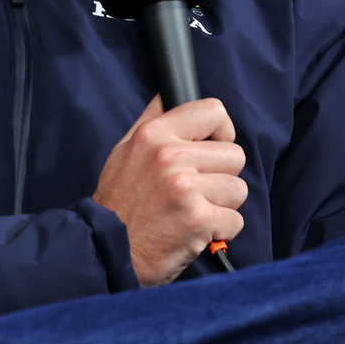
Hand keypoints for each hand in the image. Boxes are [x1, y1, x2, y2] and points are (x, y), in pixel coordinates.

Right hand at [93, 94, 246, 286]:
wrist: (106, 250)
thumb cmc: (118, 202)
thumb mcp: (125, 150)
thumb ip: (151, 119)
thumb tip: (168, 93)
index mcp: (154, 134)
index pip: (214, 111)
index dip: (221, 132)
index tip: (212, 148)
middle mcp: (170, 157)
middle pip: (235, 155)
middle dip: (221, 176)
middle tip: (197, 190)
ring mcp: (185, 188)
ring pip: (238, 189)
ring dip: (221, 205)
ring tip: (193, 211)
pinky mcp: (198, 220)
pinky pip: (235, 220)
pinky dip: (219, 231)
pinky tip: (194, 231)